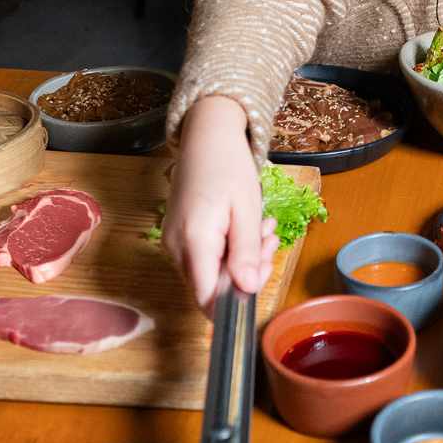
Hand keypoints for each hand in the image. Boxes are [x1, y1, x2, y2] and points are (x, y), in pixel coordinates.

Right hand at [162, 96, 279, 314]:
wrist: (206, 137)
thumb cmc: (228, 167)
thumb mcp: (246, 210)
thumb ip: (245, 253)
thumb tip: (247, 291)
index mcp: (193, 241)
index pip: (206, 298)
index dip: (233, 305)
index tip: (260, 281)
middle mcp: (176, 247)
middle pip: (211, 286)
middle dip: (247, 272)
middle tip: (269, 241)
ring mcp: (173, 243)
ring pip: (211, 272)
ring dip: (242, 258)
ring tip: (262, 228)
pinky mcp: (178, 237)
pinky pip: (206, 257)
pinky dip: (230, 249)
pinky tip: (247, 227)